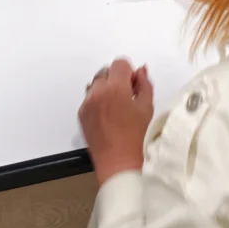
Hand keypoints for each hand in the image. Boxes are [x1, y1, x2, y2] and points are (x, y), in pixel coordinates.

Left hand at [79, 59, 153, 185]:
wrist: (118, 163)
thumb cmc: (138, 137)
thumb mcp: (147, 107)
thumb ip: (144, 84)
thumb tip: (140, 71)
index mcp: (116, 88)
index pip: (119, 63)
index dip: (129, 72)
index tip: (133, 85)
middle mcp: (98, 91)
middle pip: (106, 72)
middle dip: (117, 80)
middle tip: (127, 97)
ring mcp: (87, 102)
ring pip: (96, 84)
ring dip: (105, 89)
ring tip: (116, 108)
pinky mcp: (81, 113)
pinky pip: (89, 98)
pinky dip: (98, 101)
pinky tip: (107, 117)